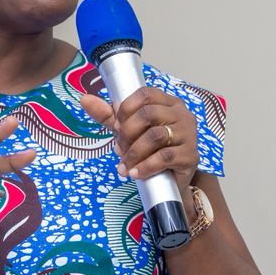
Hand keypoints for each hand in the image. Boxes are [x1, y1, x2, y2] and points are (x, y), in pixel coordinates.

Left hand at [80, 87, 198, 194]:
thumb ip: (108, 115)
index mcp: (167, 102)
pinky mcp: (191, 155)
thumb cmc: (150, 149)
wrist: (171, 180)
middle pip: (149, 114)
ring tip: (125, 165)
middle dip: (127, 133)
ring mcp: (189, 134)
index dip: (125, 108)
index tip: (116, 126)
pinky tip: (135, 173)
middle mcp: (181, 114)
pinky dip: (146, 166)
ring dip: (134, 152)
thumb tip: (84, 99)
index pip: (145, 94)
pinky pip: (165, 157)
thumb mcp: (127, 130)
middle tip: (120, 149)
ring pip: (156, 136)